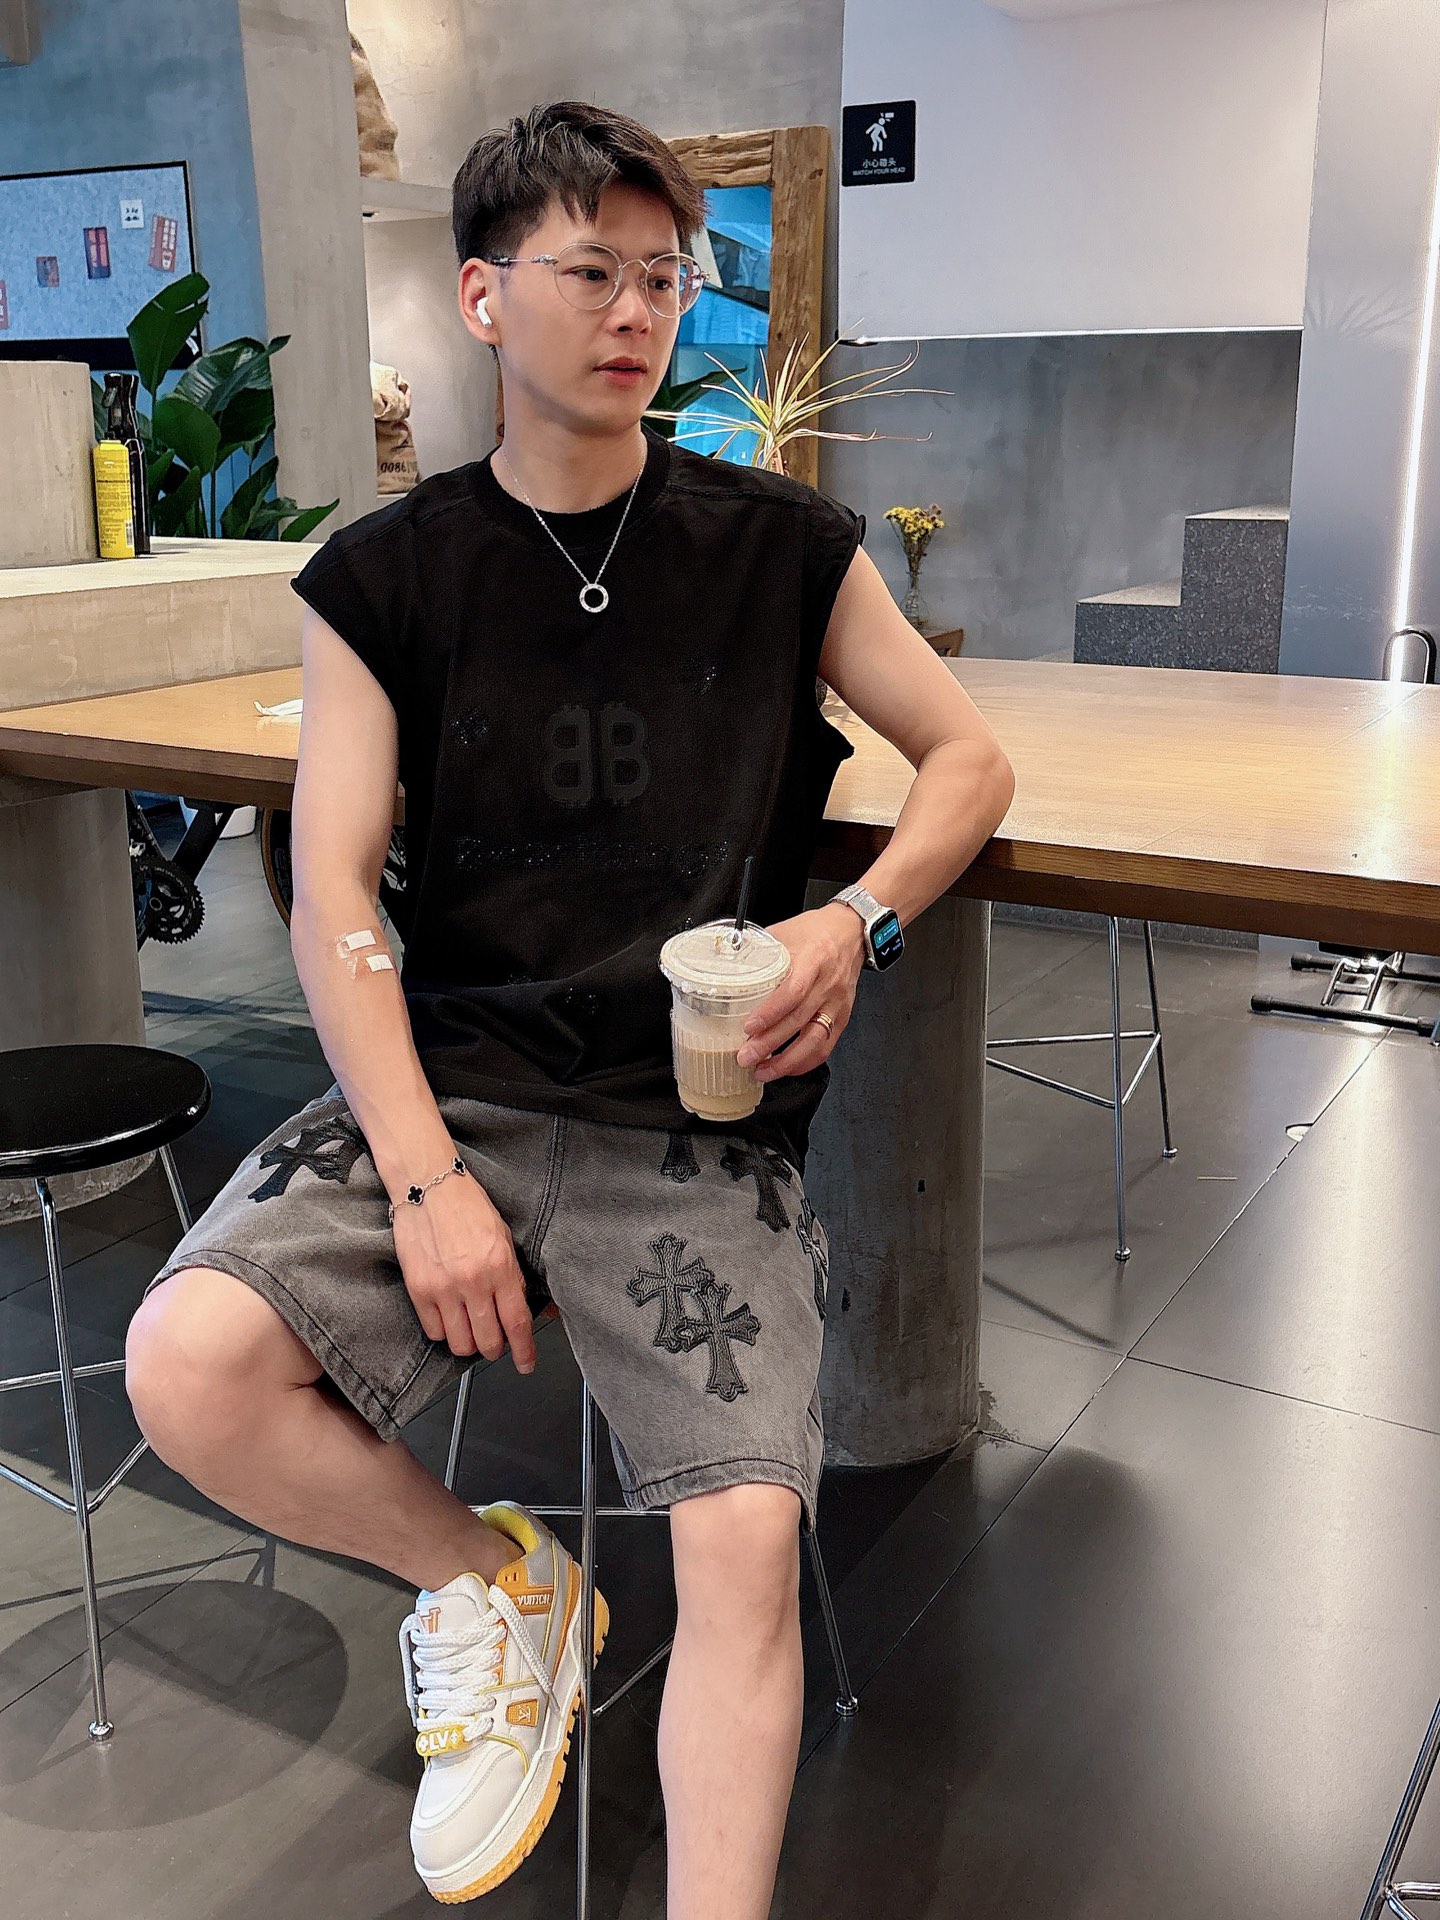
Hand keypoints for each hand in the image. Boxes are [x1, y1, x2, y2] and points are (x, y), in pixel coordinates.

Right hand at [392, 1166, 537, 1373]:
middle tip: (495, 1341)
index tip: (526, 1364)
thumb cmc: (468, 1207)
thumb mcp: (503, 1238)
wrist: (428, 1186)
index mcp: (500, 1266)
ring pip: (460, 1344)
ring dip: (468, 1343)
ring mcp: (443, 1288)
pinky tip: (448, 1316)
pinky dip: (443, 1330)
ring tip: (470, 1328)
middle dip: (495, 1349)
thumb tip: (530, 1308)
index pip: (517, 1322)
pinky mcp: (418, 1290)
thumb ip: (514, 1276)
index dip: (524, 1351)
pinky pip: (433, 1331)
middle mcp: (473, 1282)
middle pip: (488, 1342)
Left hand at [734, 903, 866, 1082]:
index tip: (749, 1027)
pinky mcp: (842, 1017)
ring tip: (762, 1071)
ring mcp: (836, 1004)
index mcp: (813, 959)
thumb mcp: (785, 931)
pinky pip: (826, 1045)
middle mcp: (827, 985)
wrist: (851, 932)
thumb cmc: (816, 931)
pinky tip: (786, 1068)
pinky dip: (806, 1062)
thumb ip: (759, 950)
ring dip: (787, 1061)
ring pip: (815, 1040)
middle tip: (745, 1057)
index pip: (793, 991)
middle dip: (770, 1044)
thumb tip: (726, 965)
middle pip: (799, 1021)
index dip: (770, 1013)